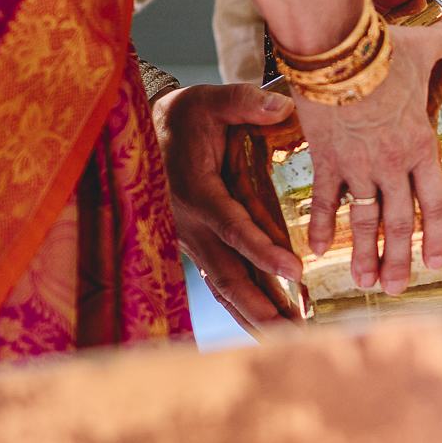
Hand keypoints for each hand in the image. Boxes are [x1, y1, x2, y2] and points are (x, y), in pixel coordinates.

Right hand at [154, 84, 303, 332]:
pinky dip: (245, 311)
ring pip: (226, 288)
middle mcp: (192, 226)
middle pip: (229, 275)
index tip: (296, 271)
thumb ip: (243, 102)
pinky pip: (223, 286)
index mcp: (197, 191)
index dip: (263, 251)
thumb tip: (280, 104)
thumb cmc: (185, 117)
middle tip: (295, 333)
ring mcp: (194, 244)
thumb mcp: (210, 100)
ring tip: (292, 342)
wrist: (145, 134)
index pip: (233, 227)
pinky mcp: (200, 251)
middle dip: (262, 306)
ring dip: (256, 317)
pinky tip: (273, 332)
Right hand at [299, 8, 441, 295]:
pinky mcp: (326, 157)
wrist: (334, 45)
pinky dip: (321, 224)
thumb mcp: (424, 46)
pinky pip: (325, 199)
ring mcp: (357, 165)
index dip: (437, 236)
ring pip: (363, 220)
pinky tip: (317, 251)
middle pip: (398, 221)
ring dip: (364, 254)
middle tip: (397, 288)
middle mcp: (392, 164)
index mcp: (421, 146)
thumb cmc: (381, 47)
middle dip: (397, 259)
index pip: (435, 203)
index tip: (437, 262)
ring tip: (364, 282)